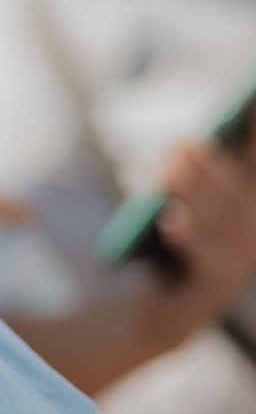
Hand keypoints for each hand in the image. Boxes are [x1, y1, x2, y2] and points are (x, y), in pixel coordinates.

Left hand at [144, 139, 255, 339]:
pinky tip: (171, 221)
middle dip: (209, 167)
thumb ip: (192, 183)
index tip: (254, 106)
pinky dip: (188, 239)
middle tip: (179, 143)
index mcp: (248, 212)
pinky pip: (204, 260)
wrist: (167, 307)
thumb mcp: (185, 209)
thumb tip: (183, 147)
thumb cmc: (176, 248)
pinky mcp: (215, 286)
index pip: (255, 170)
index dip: (254, 140)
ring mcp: (237, 262)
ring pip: (217, 224)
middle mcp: (250, 236)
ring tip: (166, 172)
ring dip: (192, 195)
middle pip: (234, 195)